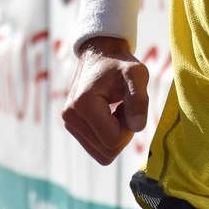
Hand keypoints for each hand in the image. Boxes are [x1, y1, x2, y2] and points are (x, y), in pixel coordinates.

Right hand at [62, 36, 149, 165]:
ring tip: (117, 111)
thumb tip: (138, 127)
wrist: (99, 54)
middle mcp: (70, 117)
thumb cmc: (119, 64)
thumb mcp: (136, 74)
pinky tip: (110, 115)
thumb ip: (139, 99)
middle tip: (125, 108)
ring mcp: (69, 123)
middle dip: (123, 133)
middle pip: (108, 151)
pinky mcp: (72, 127)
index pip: (113, 140)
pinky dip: (108, 137)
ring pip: (103, 154)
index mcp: (82, 104)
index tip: (130, 106)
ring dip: (116, 136)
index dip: (129, 128)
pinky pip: (97, 149)